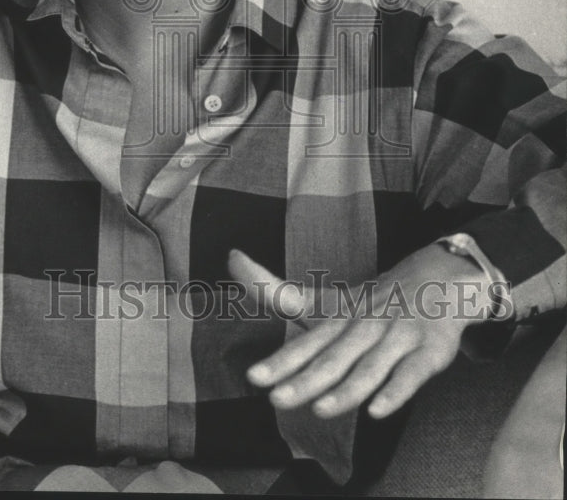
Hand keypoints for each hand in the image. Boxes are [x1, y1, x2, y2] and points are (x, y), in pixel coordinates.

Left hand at [228, 244, 495, 419]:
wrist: (437, 278)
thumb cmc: (368, 301)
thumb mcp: (324, 300)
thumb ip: (276, 291)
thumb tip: (231, 257)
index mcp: (337, 318)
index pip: (305, 343)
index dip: (280, 361)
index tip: (253, 377)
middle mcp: (363, 327)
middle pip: (331, 357)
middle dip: (304, 379)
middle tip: (276, 398)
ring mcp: (396, 338)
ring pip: (369, 368)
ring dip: (345, 389)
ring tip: (320, 408)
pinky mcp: (427, 352)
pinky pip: (411, 375)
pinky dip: (395, 392)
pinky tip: (377, 411)